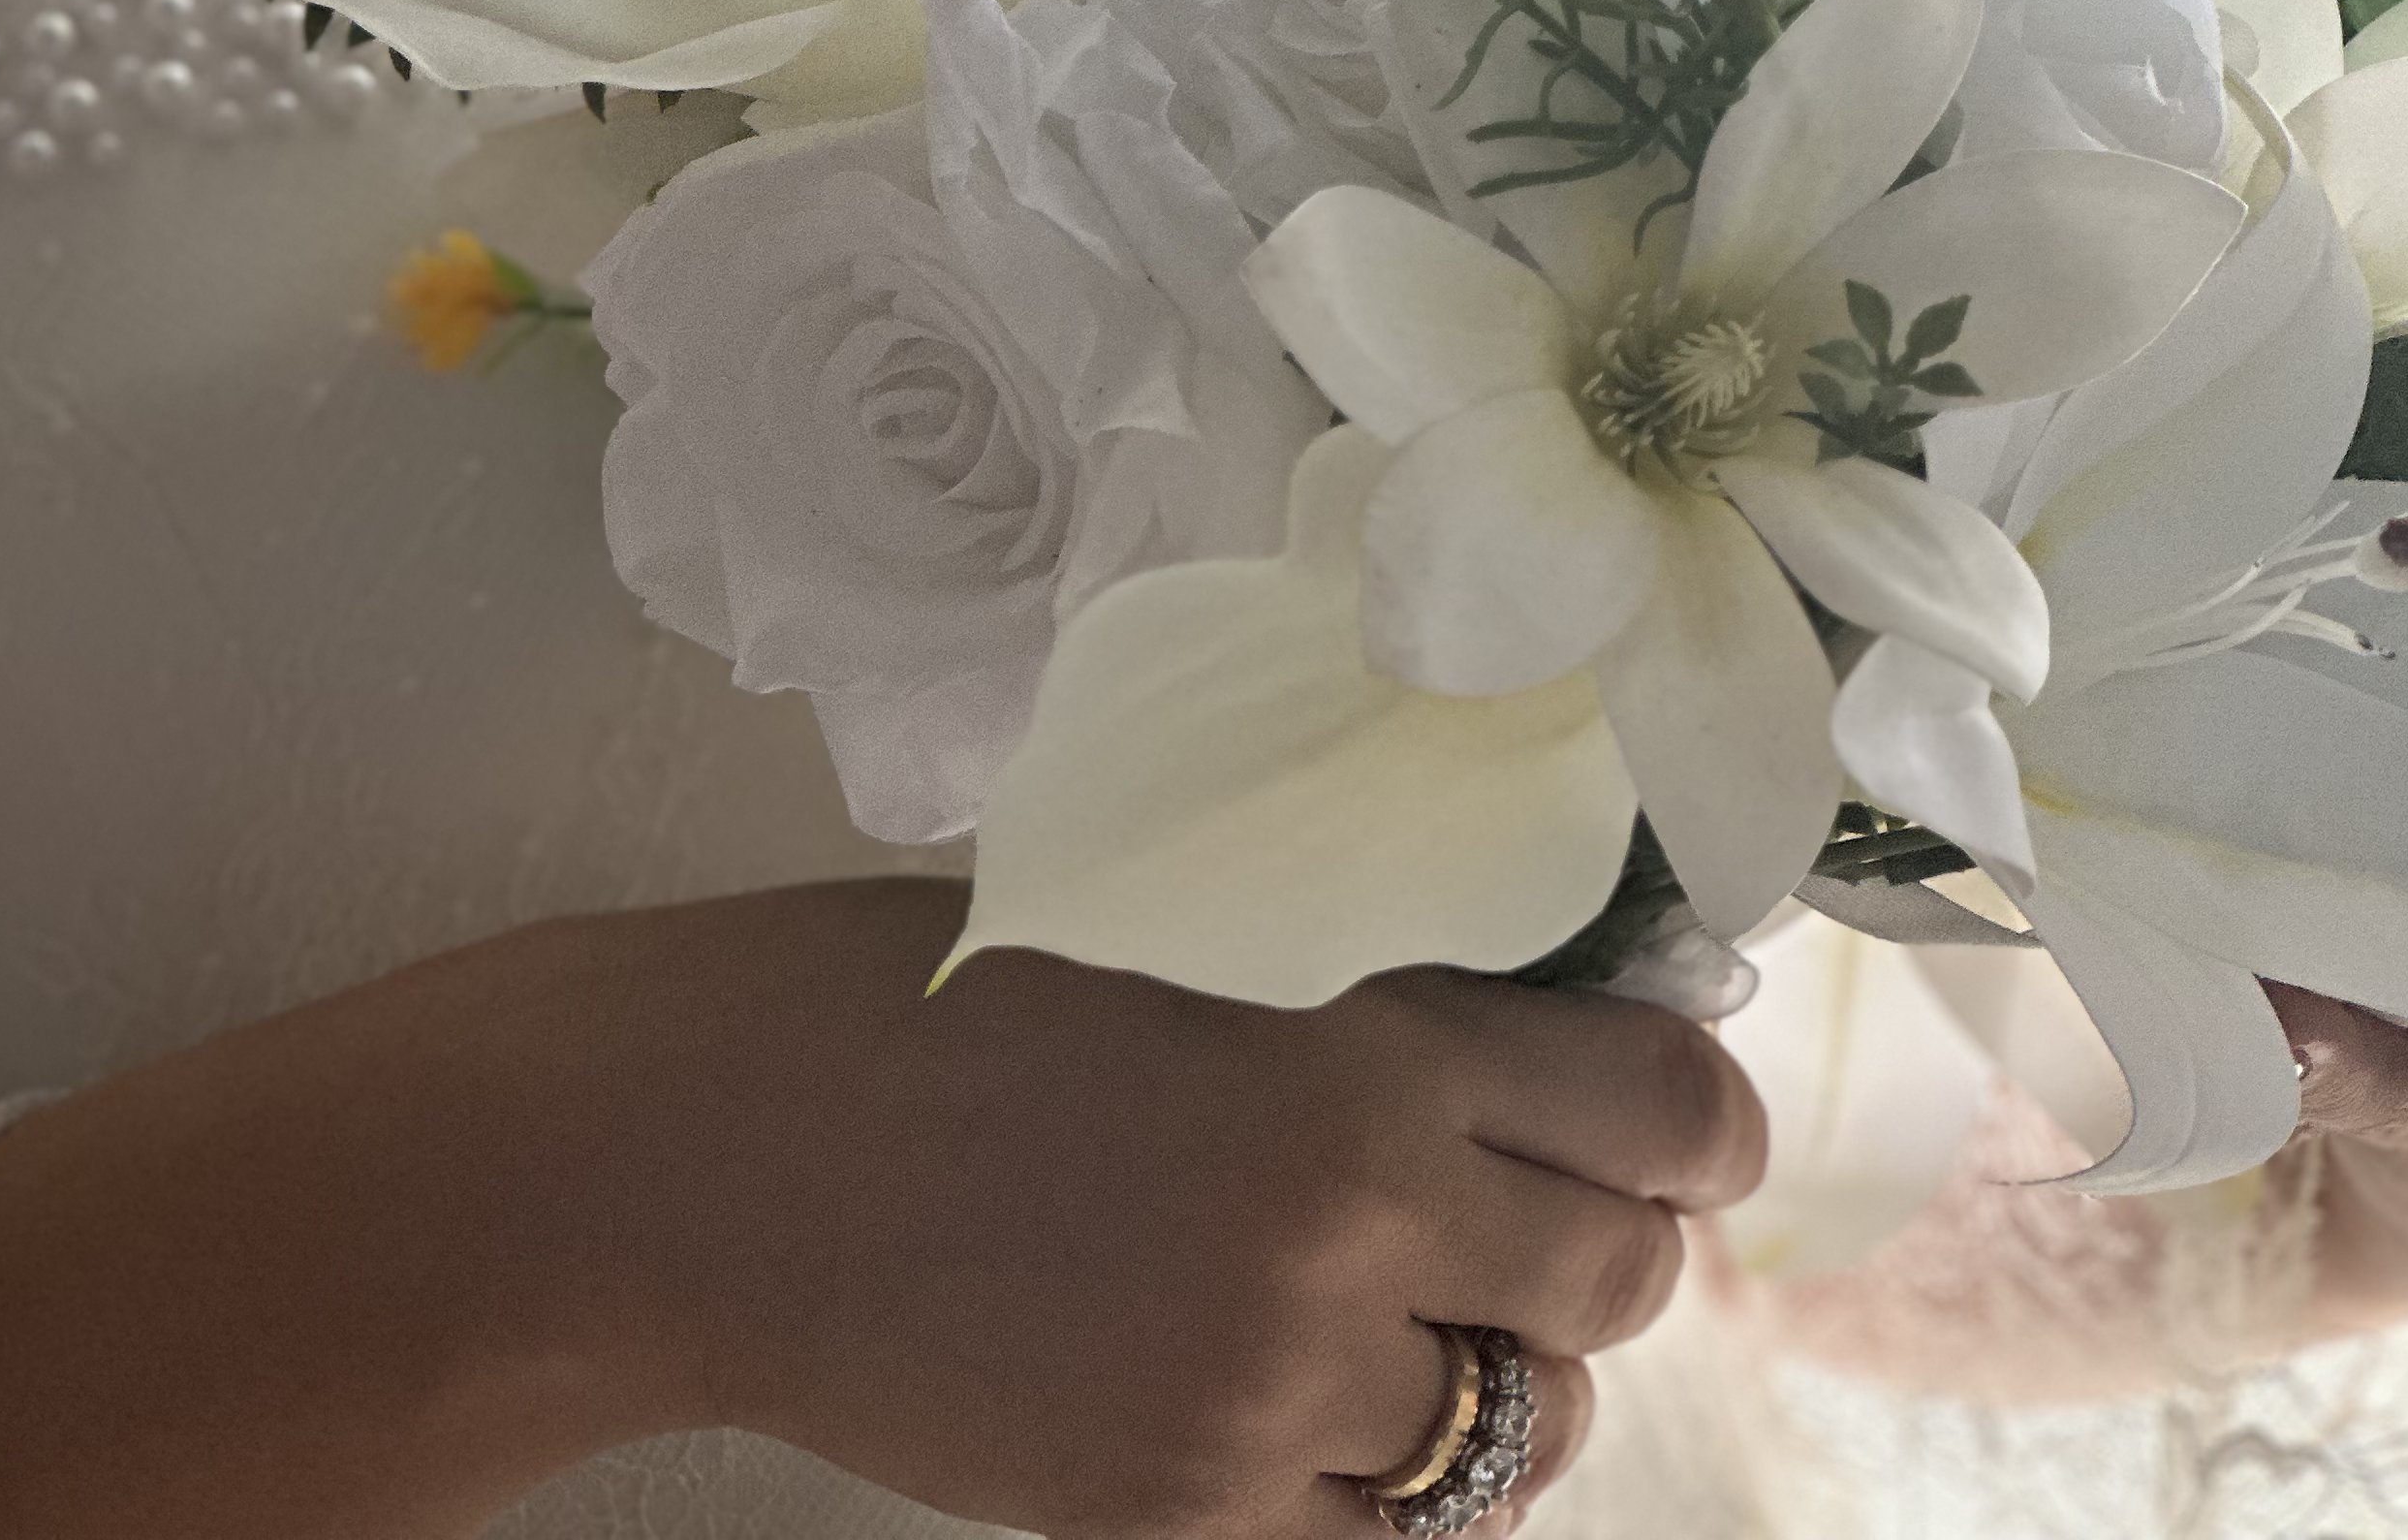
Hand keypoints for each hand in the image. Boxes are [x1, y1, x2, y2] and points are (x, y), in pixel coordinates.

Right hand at [623, 880, 1766, 1539]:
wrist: (713, 1153)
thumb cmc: (922, 992)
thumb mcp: (1178, 928)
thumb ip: (1360, 993)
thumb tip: (1533, 1037)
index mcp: (1354, 1046)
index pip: (1659, 1112)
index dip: (1694, 1123)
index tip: (1673, 1124)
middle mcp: (1348, 1229)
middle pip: (1617, 1283)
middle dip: (1597, 1245)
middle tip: (1522, 1205)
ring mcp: (1269, 1398)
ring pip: (1521, 1432)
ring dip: (1496, 1372)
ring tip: (1402, 1311)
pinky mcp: (1185, 1518)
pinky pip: (1388, 1539)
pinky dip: (1383, 1485)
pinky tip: (1304, 1407)